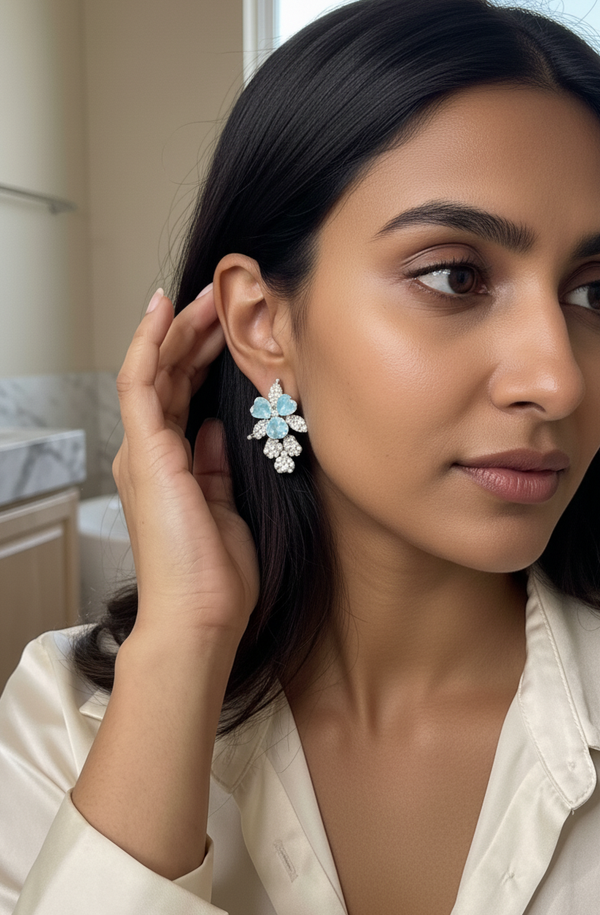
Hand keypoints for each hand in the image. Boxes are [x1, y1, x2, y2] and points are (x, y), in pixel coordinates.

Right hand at [112, 286, 259, 644]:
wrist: (200, 618)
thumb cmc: (216, 579)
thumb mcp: (226, 508)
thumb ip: (216, 466)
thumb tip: (213, 429)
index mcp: (169, 468)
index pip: (182, 397)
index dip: (203, 358)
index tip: (231, 329)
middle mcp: (149, 454)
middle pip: (169, 376)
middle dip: (196, 334)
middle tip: (225, 299)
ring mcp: (142, 450)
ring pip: (156, 370)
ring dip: (181, 329)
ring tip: (210, 295)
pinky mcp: (144, 450)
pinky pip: (141, 381)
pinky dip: (152, 342)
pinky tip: (167, 309)